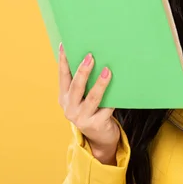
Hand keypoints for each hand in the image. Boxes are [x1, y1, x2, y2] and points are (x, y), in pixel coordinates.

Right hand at [57, 43, 120, 164]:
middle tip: (91, 56)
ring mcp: (82, 118)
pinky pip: (106, 109)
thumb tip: (91, 57)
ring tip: (107, 71)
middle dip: (83, 70)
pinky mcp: (96, 124)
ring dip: (100, 84)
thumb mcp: (82, 98)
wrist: (100, 137)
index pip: (63, 76)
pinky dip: (112, 99)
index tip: (65, 45)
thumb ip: (82, 83)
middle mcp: (70, 108)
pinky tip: (119, 88)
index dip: (63, 61)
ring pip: (92, 98)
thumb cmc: (92, 110)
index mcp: (64, 98)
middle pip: (76, 86)